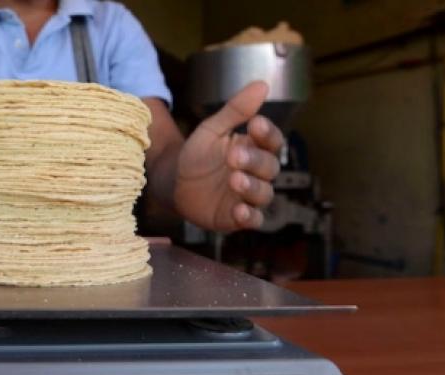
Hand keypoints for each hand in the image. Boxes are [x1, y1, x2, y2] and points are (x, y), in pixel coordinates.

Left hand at [174, 81, 283, 231]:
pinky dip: (249, 217)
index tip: (255, 124)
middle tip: (233, 156)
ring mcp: (248, 196)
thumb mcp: (211, 130)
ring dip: (252, 187)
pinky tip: (239, 210)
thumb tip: (262, 84)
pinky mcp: (236, 217)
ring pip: (264, 194)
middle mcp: (257, 173)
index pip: (272, 140)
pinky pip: (252, 220)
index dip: (267, 133)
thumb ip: (235, 110)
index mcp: (254, 148)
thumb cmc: (197, 154)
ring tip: (234, 180)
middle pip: (269, 167)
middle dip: (254, 161)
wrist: (172, 183)